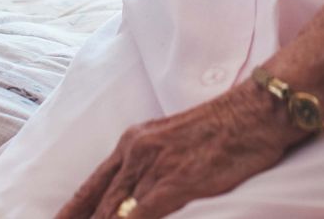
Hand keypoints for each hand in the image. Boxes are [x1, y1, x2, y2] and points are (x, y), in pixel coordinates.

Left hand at [54, 86, 289, 218]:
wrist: (250, 114)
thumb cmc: (219, 132)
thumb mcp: (172, 143)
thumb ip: (151, 167)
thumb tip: (137, 198)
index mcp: (133, 142)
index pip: (93, 185)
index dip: (73, 210)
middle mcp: (136, 152)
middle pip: (99, 202)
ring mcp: (154, 167)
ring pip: (114, 211)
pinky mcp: (175, 181)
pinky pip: (141, 214)